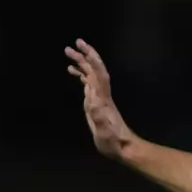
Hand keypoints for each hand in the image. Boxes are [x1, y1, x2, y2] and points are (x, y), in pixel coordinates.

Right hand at [65, 39, 134, 159]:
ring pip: (90, 74)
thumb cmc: (114, 142)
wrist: (124, 148)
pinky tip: (71, 70)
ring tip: (68, 51)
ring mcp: (100, 97)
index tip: (83, 49)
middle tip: (74, 43)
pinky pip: (88, 83)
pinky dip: (80, 74)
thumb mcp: (105, 132)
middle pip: (95, 70)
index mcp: (103, 99)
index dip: (92, 61)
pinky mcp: (97, 102)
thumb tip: (91, 100)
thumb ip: (99, 117)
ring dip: (81, 62)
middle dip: (86, 55)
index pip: (99, 75)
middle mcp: (102, 94)